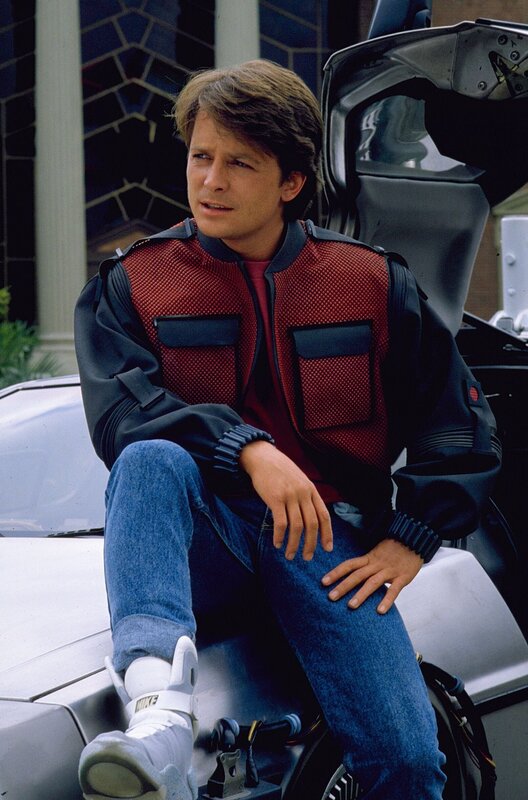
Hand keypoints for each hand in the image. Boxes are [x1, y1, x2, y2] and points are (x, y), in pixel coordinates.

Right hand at [239, 440, 332, 560]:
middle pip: (312, 524)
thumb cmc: (280, 471)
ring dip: (294, 544)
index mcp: (311, 490)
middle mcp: (303, 493)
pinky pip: (280, 522)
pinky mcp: (275, 498)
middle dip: (311, 544)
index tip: (327, 548)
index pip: (324, 515)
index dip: (327, 534)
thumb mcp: (299, 480)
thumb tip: (311, 517)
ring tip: (290, 555)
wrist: (262, 457)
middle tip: (307, 557)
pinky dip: (280, 536)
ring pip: (297, 526)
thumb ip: (306, 496)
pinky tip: (277, 544)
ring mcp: (290, 495)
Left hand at [321, 538, 422, 613]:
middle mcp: (377, 564)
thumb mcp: (377, 554)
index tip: (323, 582)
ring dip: (361, 594)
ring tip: (351, 606)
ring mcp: (389, 571)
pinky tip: (380, 611)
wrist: (415, 540)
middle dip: (343, 586)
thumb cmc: (393, 550)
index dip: (336, 573)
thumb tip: (350, 576)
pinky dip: (387, 600)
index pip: (349, 565)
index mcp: (369, 558)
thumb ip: (366, 565)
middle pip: (357, 575)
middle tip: (331, 597)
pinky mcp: (403, 577)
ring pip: (373, 582)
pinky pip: (394, 589)